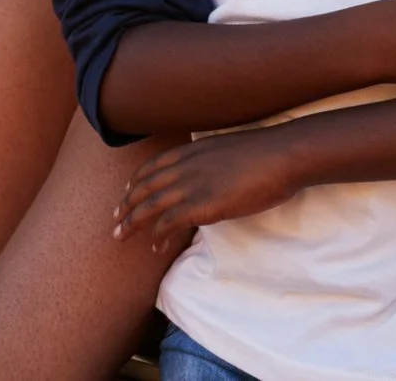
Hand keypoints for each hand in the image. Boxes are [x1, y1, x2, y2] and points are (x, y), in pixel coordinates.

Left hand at [114, 126, 307, 249]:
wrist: (281, 156)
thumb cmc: (264, 153)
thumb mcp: (226, 150)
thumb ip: (209, 162)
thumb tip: (207, 176)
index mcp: (191, 150)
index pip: (152, 166)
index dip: (136, 182)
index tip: (125, 194)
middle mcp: (186, 165)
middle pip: (145, 186)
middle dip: (126, 205)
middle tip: (114, 221)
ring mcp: (193, 185)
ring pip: (151, 205)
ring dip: (133, 222)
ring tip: (121, 237)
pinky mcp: (203, 205)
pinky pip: (171, 222)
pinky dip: (159, 235)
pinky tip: (154, 246)